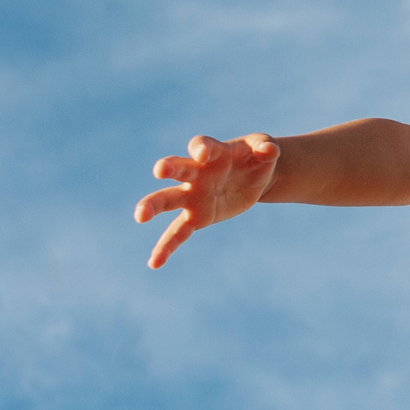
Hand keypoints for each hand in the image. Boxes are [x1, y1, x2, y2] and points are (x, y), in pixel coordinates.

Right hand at [133, 134, 282, 268]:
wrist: (255, 176)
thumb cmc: (256, 157)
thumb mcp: (265, 148)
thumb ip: (266, 147)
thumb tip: (269, 150)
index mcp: (213, 151)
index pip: (201, 145)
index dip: (201, 148)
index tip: (202, 153)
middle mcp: (196, 172)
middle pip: (178, 168)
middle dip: (169, 168)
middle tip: (159, 170)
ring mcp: (193, 195)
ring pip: (168, 200)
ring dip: (153, 205)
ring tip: (139, 215)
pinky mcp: (197, 217)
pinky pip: (178, 233)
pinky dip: (166, 247)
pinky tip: (154, 263)